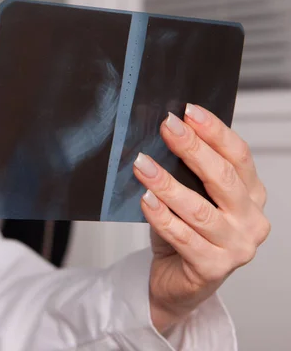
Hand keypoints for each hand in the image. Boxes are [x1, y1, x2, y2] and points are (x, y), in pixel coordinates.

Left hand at [132, 103, 269, 333]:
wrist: (176, 282)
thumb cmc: (183, 235)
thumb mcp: (189, 197)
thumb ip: (186, 173)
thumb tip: (164, 134)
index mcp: (251, 195)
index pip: (238, 156)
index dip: (214, 131)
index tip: (188, 111)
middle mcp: (251, 221)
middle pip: (222, 178)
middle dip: (191, 149)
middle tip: (165, 127)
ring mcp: (237, 248)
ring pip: (199, 209)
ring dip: (167, 184)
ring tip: (143, 165)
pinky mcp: (214, 269)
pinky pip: (183, 237)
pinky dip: (162, 217)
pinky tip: (145, 200)